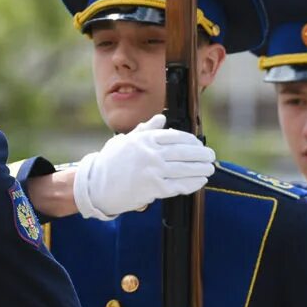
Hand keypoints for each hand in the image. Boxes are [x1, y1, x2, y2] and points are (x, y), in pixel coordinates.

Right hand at [71, 115, 215, 219]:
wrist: (96, 185)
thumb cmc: (110, 163)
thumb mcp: (126, 140)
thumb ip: (146, 129)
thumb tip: (161, 118)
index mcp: (145, 139)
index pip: (175, 136)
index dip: (191, 141)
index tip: (199, 144)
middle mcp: (150, 152)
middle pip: (184, 152)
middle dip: (201, 154)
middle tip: (211, 156)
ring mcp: (152, 170)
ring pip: (185, 169)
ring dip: (201, 169)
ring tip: (209, 169)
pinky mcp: (153, 188)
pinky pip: (179, 185)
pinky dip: (192, 184)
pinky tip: (200, 182)